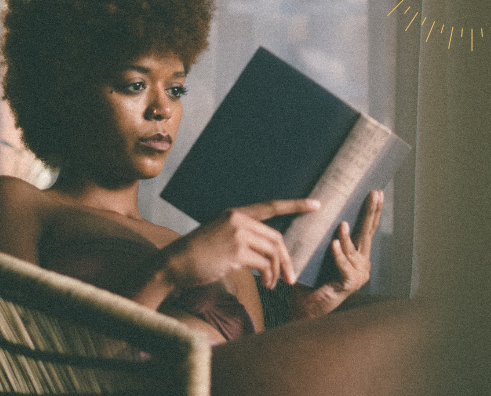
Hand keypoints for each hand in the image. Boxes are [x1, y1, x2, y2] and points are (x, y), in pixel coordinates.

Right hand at [161, 198, 320, 289]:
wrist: (174, 263)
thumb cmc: (199, 254)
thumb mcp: (221, 236)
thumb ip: (243, 236)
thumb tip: (269, 252)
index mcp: (236, 213)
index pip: (271, 206)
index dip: (296, 205)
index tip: (316, 204)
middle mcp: (238, 219)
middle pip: (276, 238)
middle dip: (287, 259)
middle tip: (290, 278)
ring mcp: (237, 234)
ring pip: (272, 252)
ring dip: (277, 272)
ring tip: (274, 285)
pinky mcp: (235, 251)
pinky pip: (264, 264)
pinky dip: (268, 277)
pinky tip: (265, 286)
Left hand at [290, 190, 383, 318]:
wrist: (304, 304)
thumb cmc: (311, 276)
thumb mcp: (320, 249)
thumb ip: (326, 233)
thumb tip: (322, 204)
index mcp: (358, 253)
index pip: (366, 227)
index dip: (372, 210)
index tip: (377, 192)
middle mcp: (362, 263)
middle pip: (367, 233)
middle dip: (370, 213)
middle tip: (374, 195)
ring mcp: (359, 274)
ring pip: (353, 250)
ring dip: (347, 237)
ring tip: (342, 224)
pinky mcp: (350, 284)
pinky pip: (344, 266)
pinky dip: (338, 255)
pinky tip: (333, 244)